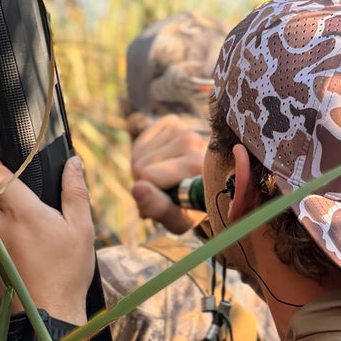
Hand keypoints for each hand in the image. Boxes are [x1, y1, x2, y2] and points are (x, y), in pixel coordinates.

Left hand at [0, 153, 93, 324]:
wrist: (45, 319)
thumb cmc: (67, 275)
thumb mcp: (81, 230)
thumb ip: (75, 192)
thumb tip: (73, 162)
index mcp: (21, 211)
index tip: (9, 166)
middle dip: (3, 192)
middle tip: (26, 205)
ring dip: (1, 219)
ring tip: (27, 238)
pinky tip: (19, 258)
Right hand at [130, 114, 207, 232]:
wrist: (199, 186)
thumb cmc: (189, 207)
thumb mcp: (177, 219)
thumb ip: (158, 208)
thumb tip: (137, 188)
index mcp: (204, 168)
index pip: (150, 176)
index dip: (149, 194)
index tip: (168, 202)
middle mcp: (197, 143)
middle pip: (142, 167)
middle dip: (145, 183)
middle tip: (165, 190)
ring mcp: (184, 129)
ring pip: (139, 157)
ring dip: (143, 171)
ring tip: (163, 178)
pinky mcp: (172, 121)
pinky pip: (139, 143)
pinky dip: (142, 156)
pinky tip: (159, 163)